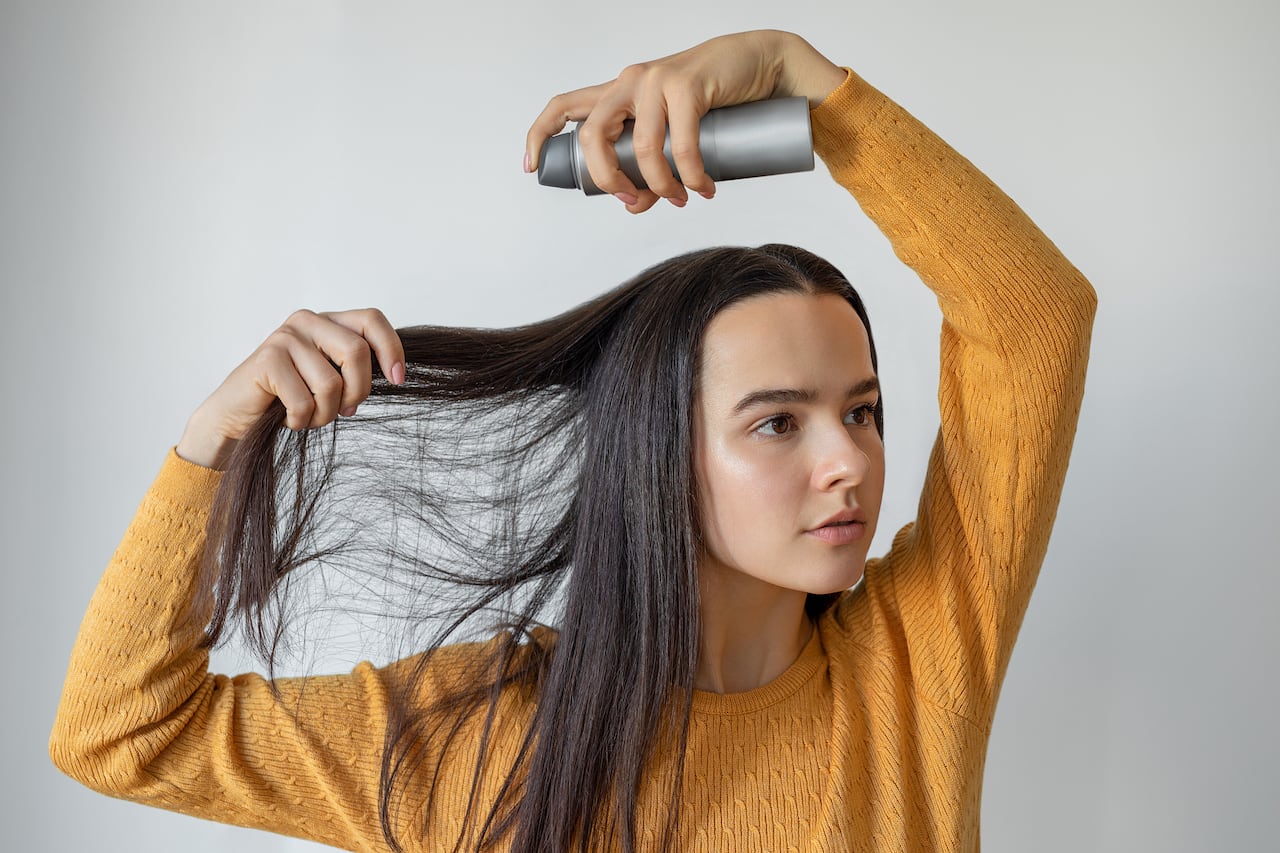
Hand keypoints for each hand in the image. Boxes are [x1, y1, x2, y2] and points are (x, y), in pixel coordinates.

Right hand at [176, 308, 405, 469]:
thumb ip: (355, 368)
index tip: (398, 379)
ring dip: (326, 414)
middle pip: (357, 352)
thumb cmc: (289, 399)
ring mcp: (285, 337)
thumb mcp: (330, 379)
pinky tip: (289, 420)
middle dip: (358, 391)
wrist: (236, 417)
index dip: (391, 348)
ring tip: (309, 417)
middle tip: (346, 411)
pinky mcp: (267, 360)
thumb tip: (394, 372)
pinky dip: (302, 420)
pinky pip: (304, 400)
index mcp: (328, 322)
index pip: (372, 319)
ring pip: (331, 383)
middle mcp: (307, 321)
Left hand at [524, 30, 845, 213]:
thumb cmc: (718, 100)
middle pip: (593, 135)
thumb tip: (633, 206)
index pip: (564, 106)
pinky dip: (691, 175)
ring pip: (640, 147)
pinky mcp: (686, 84)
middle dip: (607, 179)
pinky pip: (680, 143)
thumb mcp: (676, 134)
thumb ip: (651, 168)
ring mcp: (656, 80)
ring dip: (661, 185)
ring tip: (684, 198)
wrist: (764, 64)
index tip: (532, 167)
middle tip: (632, 202)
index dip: (540, 135)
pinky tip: (703, 188)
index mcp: (619, 92)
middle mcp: (630, 81)